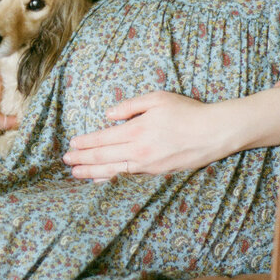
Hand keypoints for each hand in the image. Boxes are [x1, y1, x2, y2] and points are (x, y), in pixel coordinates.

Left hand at [64, 90, 217, 180]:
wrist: (214, 133)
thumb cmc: (186, 112)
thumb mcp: (157, 99)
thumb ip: (130, 106)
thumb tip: (108, 114)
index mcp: (136, 131)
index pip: (104, 138)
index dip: (86, 143)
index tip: (72, 145)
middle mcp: (139, 151)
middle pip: (104, 157)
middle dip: (83, 159)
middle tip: (66, 161)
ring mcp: (149, 165)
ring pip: (114, 170)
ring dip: (93, 172)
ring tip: (76, 174)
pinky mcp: (158, 174)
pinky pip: (129, 177)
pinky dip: (112, 179)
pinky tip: (102, 180)